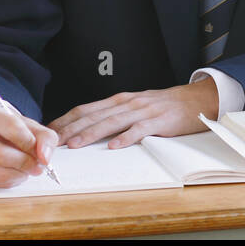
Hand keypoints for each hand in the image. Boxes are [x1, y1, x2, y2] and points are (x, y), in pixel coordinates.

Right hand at [0, 101, 57, 190]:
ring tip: (27, 169)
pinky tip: (13, 173)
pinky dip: (8, 181)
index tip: (40, 151)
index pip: (10, 127)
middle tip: (37, 165)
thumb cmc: (4, 127)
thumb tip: (45, 157)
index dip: (29, 143)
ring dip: (19, 174)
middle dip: (25, 163)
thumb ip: (43, 136)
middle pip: (0, 155)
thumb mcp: (25, 123)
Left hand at [48, 81, 220, 149]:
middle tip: (52, 142)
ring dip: (91, 133)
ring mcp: (143, 111)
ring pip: (112, 122)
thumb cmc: (163, 106)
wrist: (196, 99)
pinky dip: (126, 137)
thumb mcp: (135, 106)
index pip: (86, 109)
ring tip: (75, 145)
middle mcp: (128, 103)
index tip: (48, 132)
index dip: (66, 120)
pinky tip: (114, 146)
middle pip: (94, 115)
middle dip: (71, 129)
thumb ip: (114, 115)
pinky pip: (140, 129)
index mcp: (119, 100)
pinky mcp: (159, 121)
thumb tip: (87, 129)